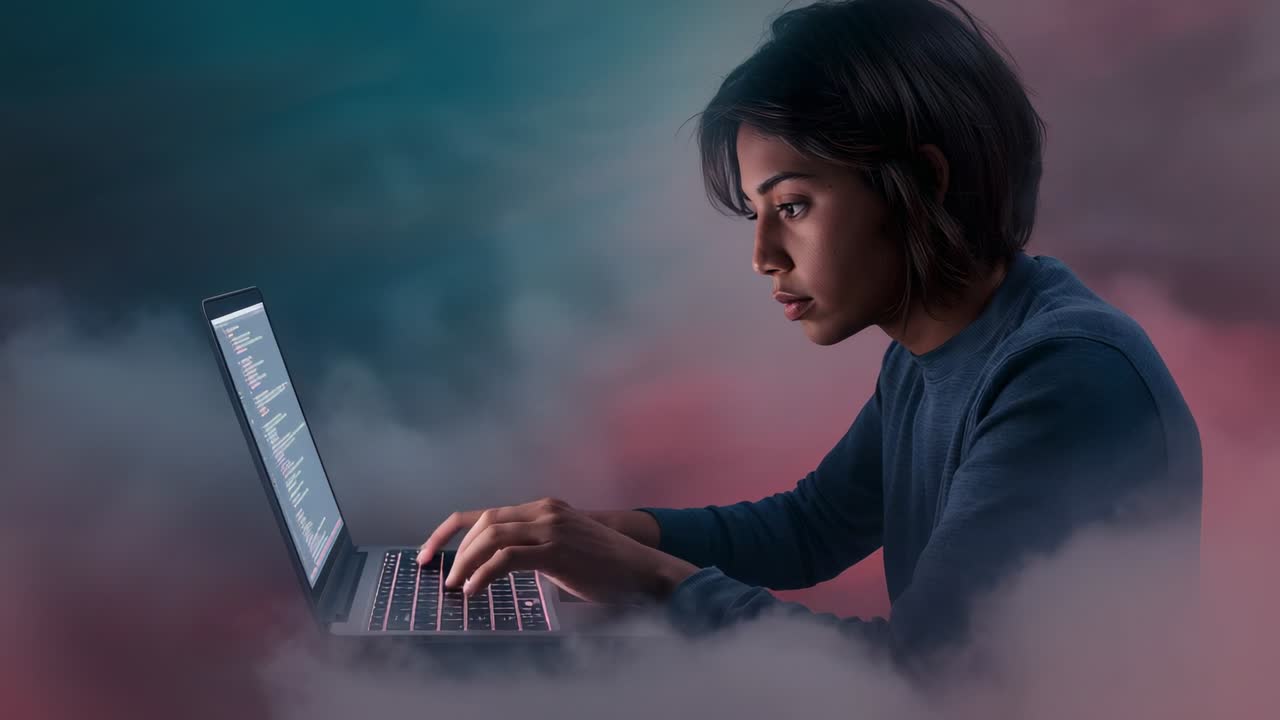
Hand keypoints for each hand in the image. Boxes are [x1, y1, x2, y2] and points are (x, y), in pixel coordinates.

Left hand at [415, 497, 697, 603]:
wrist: (643, 570)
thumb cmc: (607, 567)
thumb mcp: (564, 549)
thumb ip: (534, 549)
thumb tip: (494, 569)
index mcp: (544, 508)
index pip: (484, 513)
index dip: (449, 532)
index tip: (427, 553)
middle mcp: (544, 511)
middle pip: (483, 523)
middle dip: (454, 551)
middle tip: (440, 577)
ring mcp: (550, 527)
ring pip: (489, 537)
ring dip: (465, 564)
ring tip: (455, 586)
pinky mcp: (556, 549)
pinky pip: (505, 558)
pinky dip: (482, 574)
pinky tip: (473, 590)